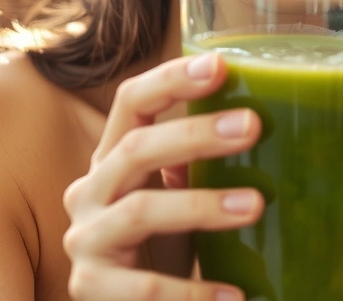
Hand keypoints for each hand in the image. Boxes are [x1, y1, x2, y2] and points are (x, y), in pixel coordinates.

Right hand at [63, 52, 263, 299]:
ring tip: (255, 206)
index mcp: (112, 158)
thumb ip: (194, 165)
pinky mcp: (91, 289)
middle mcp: (90, 191)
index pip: (132, 102)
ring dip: (201, 206)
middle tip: (252, 126)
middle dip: (195, 134)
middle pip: (136, 149)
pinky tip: (234, 296)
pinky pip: (145, 288)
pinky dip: (192, 293)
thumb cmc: (156, 245)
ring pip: (140, 211)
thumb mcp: (171, 198)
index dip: (171, 79)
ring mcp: (86, 240)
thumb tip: (254, 122)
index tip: (220, 66)